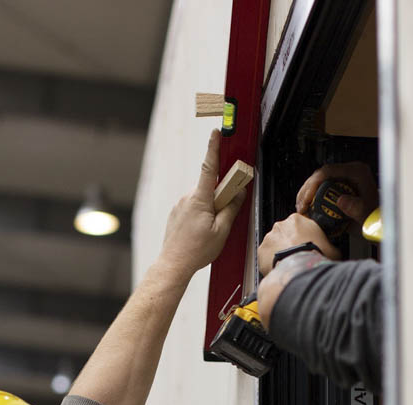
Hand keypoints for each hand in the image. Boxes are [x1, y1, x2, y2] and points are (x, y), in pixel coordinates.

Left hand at [158, 129, 246, 278]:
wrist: (174, 264)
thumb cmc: (197, 250)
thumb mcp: (221, 231)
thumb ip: (231, 209)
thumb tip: (238, 193)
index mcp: (200, 199)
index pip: (209, 167)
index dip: (213, 148)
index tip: (216, 133)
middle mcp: (187, 198)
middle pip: (210, 187)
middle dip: (220, 196)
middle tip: (224, 217)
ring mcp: (180, 205)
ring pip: (202, 198)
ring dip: (211, 207)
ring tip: (209, 230)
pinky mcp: (176, 213)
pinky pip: (193, 207)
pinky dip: (201, 214)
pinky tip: (200, 232)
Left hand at [257, 213, 340, 276]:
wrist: (299, 268)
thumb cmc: (315, 256)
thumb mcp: (332, 248)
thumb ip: (330, 246)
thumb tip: (335, 252)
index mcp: (297, 219)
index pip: (298, 225)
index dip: (302, 237)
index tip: (305, 246)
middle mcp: (280, 226)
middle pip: (284, 234)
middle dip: (288, 244)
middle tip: (296, 257)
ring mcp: (269, 238)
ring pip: (273, 245)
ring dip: (279, 253)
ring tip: (288, 266)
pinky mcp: (261, 251)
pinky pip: (265, 257)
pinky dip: (270, 263)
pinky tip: (280, 270)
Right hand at [295, 162, 378, 232]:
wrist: (378, 224)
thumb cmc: (374, 219)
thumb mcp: (367, 215)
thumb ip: (357, 208)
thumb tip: (341, 200)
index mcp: (357, 172)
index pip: (327, 171)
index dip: (312, 185)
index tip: (306, 200)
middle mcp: (349, 172)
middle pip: (320, 175)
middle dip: (306, 190)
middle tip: (301, 207)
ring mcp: (343, 178)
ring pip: (318, 181)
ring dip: (306, 194)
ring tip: (301, 209)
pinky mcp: (338, 186)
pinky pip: (320, 187)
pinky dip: (311, 198)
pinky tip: (307, 208)